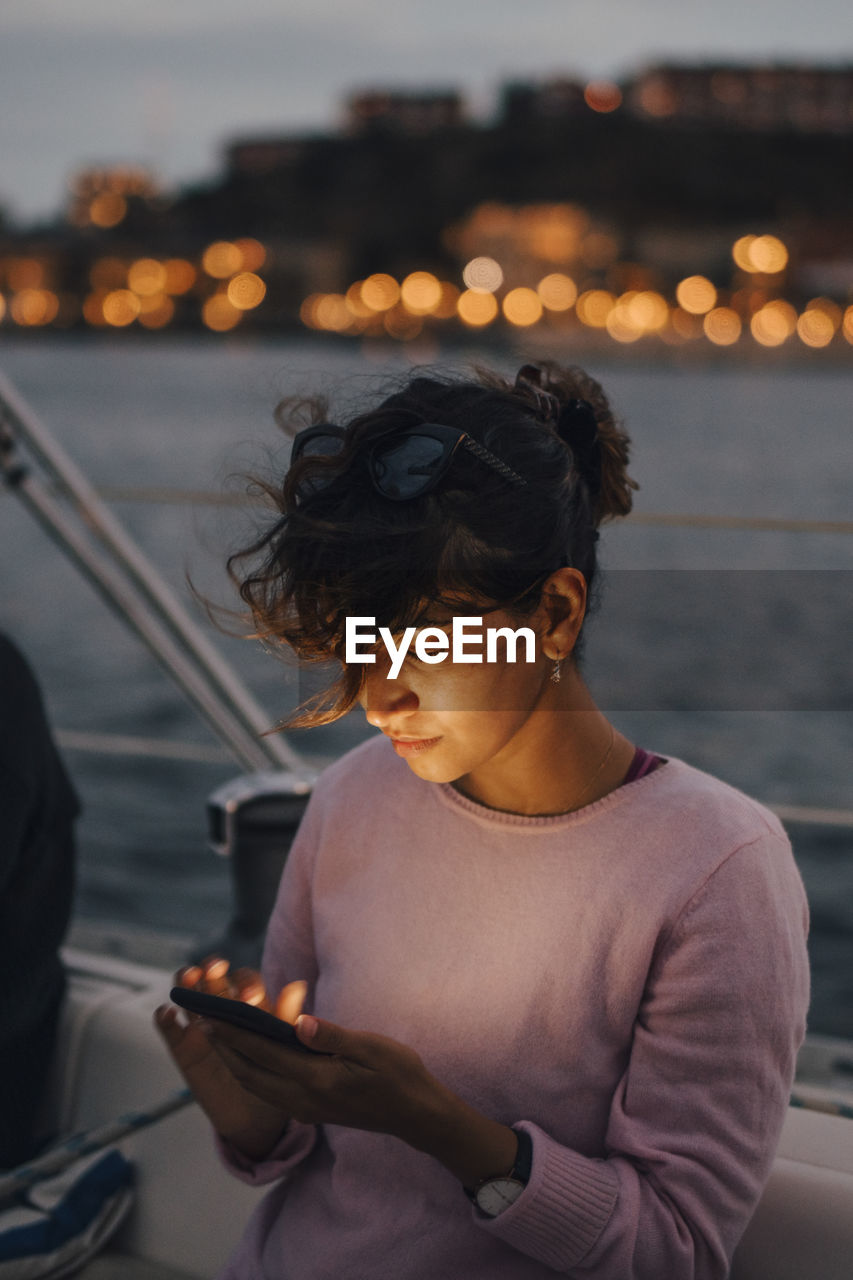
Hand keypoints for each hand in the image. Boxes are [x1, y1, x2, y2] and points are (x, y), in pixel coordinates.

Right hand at [154, 957, 307, 1159]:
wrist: (258, 1115)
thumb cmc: (275, 1075)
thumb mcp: (283, 1046)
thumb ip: (286, 1018)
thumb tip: (298, 986)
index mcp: (251, 1005)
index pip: (245, 980)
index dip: (246, 982)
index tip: (250, 996)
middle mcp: (223, 1009)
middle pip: (213, 978)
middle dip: (213, 969)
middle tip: (217, 970)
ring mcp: (200, 1025)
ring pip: (189, 993)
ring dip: (186, 980)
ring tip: (190, 977)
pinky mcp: (183, 1047)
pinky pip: (170, 1029)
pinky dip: (165, 1018)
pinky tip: (167, 1013)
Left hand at [199, 1014, 517, 1186]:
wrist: (415, 1115)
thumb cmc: (399, 1075)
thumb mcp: (372, 1049)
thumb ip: (333, 1037)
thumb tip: (298, 1021)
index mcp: (317, 1080)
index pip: (264, 1052)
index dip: (235, 1033)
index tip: (211, 1013)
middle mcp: (303, 1098)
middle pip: (250, 1071)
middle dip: (223, 1046)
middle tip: (200, 1018)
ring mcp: (305, 1106)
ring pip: (256, 1083)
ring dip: (232, 1059)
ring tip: (214, 1035)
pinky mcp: (310, 1108)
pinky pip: (269, 1089)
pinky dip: (250, 1070)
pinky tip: (246, 1056)